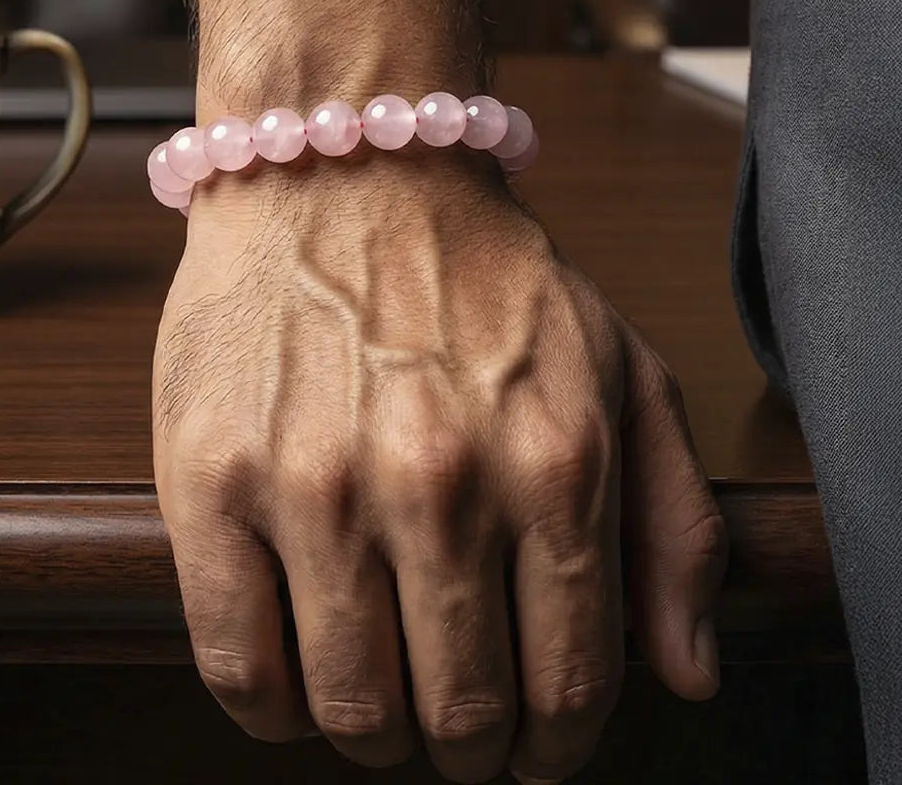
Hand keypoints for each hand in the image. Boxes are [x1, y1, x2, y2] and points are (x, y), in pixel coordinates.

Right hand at [154, 151, 727, 782]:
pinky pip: (237, 667)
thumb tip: (688, 675)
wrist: (346, 172)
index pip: (573, 686)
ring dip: (375, 732)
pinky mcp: (213, 480)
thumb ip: (674, 522)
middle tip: (454, 720)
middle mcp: (440, 482)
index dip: (557, 745)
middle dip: (469, 747)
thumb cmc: (482, 272)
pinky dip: (272, 709)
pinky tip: (297, 676)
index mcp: (555, 460)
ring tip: (379, 693)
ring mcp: (316, 484)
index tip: (533, 744)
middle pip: (461, 717)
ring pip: (351, 710)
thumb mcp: (620, 367)